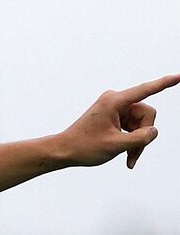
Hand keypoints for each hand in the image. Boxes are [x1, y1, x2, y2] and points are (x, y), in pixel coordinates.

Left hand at [60, 74, 179, 168]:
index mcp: (114, 101)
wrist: (64, 150)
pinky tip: (127, 155)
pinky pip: (134, 127)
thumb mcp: (116, 146)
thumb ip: (139, 139)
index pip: (145, 90)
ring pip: (142, 124)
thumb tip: (154, 131)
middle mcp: (116, 100)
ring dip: (138, 142)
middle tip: (133, 155)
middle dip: (144, 135)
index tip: (179, 76)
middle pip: (147, 115)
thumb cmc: (84, 147)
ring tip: (128, 157)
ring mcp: (116, 107)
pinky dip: (132, 141)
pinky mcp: (116, 115)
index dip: (164, 84)